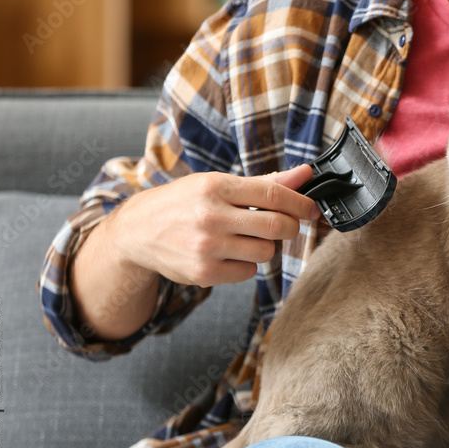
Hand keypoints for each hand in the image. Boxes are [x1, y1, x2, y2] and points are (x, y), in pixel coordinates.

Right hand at [113, 164, 319, 287]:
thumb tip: (305, 174)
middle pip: (277, 227)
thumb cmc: (184, 203)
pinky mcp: (203, 273)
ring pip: (265, 252)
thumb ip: (264, 183)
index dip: (301, 203)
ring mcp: (206, 247)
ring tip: (244, 237)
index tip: (311, 209)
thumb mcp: (218, 184)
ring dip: (264, 246)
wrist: (136, 231)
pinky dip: (245, 264)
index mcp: (216, 187)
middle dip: (289, 227)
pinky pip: (247, 272)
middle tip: (283, 225)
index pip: (274, 195)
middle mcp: (211, 216)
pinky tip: (227, 253)